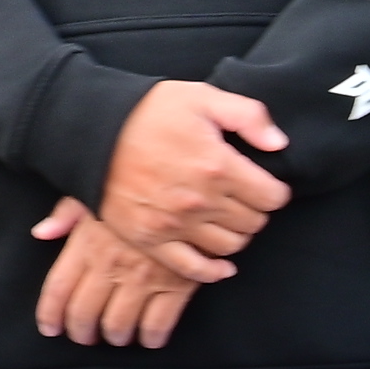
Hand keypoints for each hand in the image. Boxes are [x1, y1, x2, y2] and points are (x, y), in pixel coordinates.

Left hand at [30, 195, 201, 345]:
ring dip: (116, 337)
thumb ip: (66, 214)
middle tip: (86, 337)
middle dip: (82, 332)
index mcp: (87, 243)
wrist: (192, 184)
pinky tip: (150, 337)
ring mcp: (144, 276)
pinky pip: (159, 324)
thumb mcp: (98, 191)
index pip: (58, 289)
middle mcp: (111, 264)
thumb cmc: (139, 185)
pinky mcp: (177, 283)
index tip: (51, 328)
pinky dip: (152, 337)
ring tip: (118, 336)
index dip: (50, 314)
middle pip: (84, 313)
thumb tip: (42, 233)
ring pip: (119, 324)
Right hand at [97, 80, 289, 274]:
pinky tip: (220, 263)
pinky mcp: (149, 239)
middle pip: (254, 222)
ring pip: (230, 246)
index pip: (273, 197)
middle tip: (241, 198)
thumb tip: (279, 145)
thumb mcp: (202, 98)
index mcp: (218, 166)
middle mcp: (200, 201)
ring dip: (235, 234)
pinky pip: (192, 268)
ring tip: (224, 219)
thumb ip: (249, 116)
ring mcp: (174, 225)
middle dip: (254, 210)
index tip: (262, 183)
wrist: (89, 131)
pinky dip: (212, 271)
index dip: (273, 189)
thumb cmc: (146, 111)